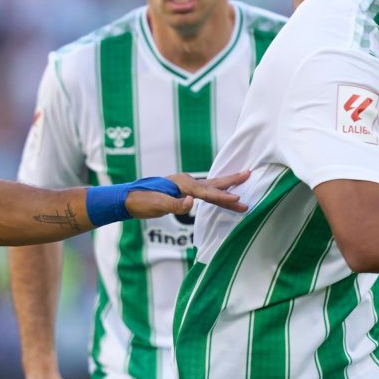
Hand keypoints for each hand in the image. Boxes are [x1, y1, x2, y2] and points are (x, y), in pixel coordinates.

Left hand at [125, 171, 250, 219]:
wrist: (128, 199)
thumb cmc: (141, 201)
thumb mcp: (156, 205)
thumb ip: (174, 204)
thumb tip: (191, 204)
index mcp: (183, 185)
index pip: (207, 193)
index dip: (223, 197)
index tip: (238, 200)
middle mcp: (186, 182)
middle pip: (213, 183)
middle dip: (232, 182)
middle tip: (249, 174)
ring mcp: (185, 186)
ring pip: (210, 187)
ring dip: (226, 188)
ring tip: (242, 185)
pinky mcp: (183, 192)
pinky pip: (204, 192)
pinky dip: (215, 192)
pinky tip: (221, 194)